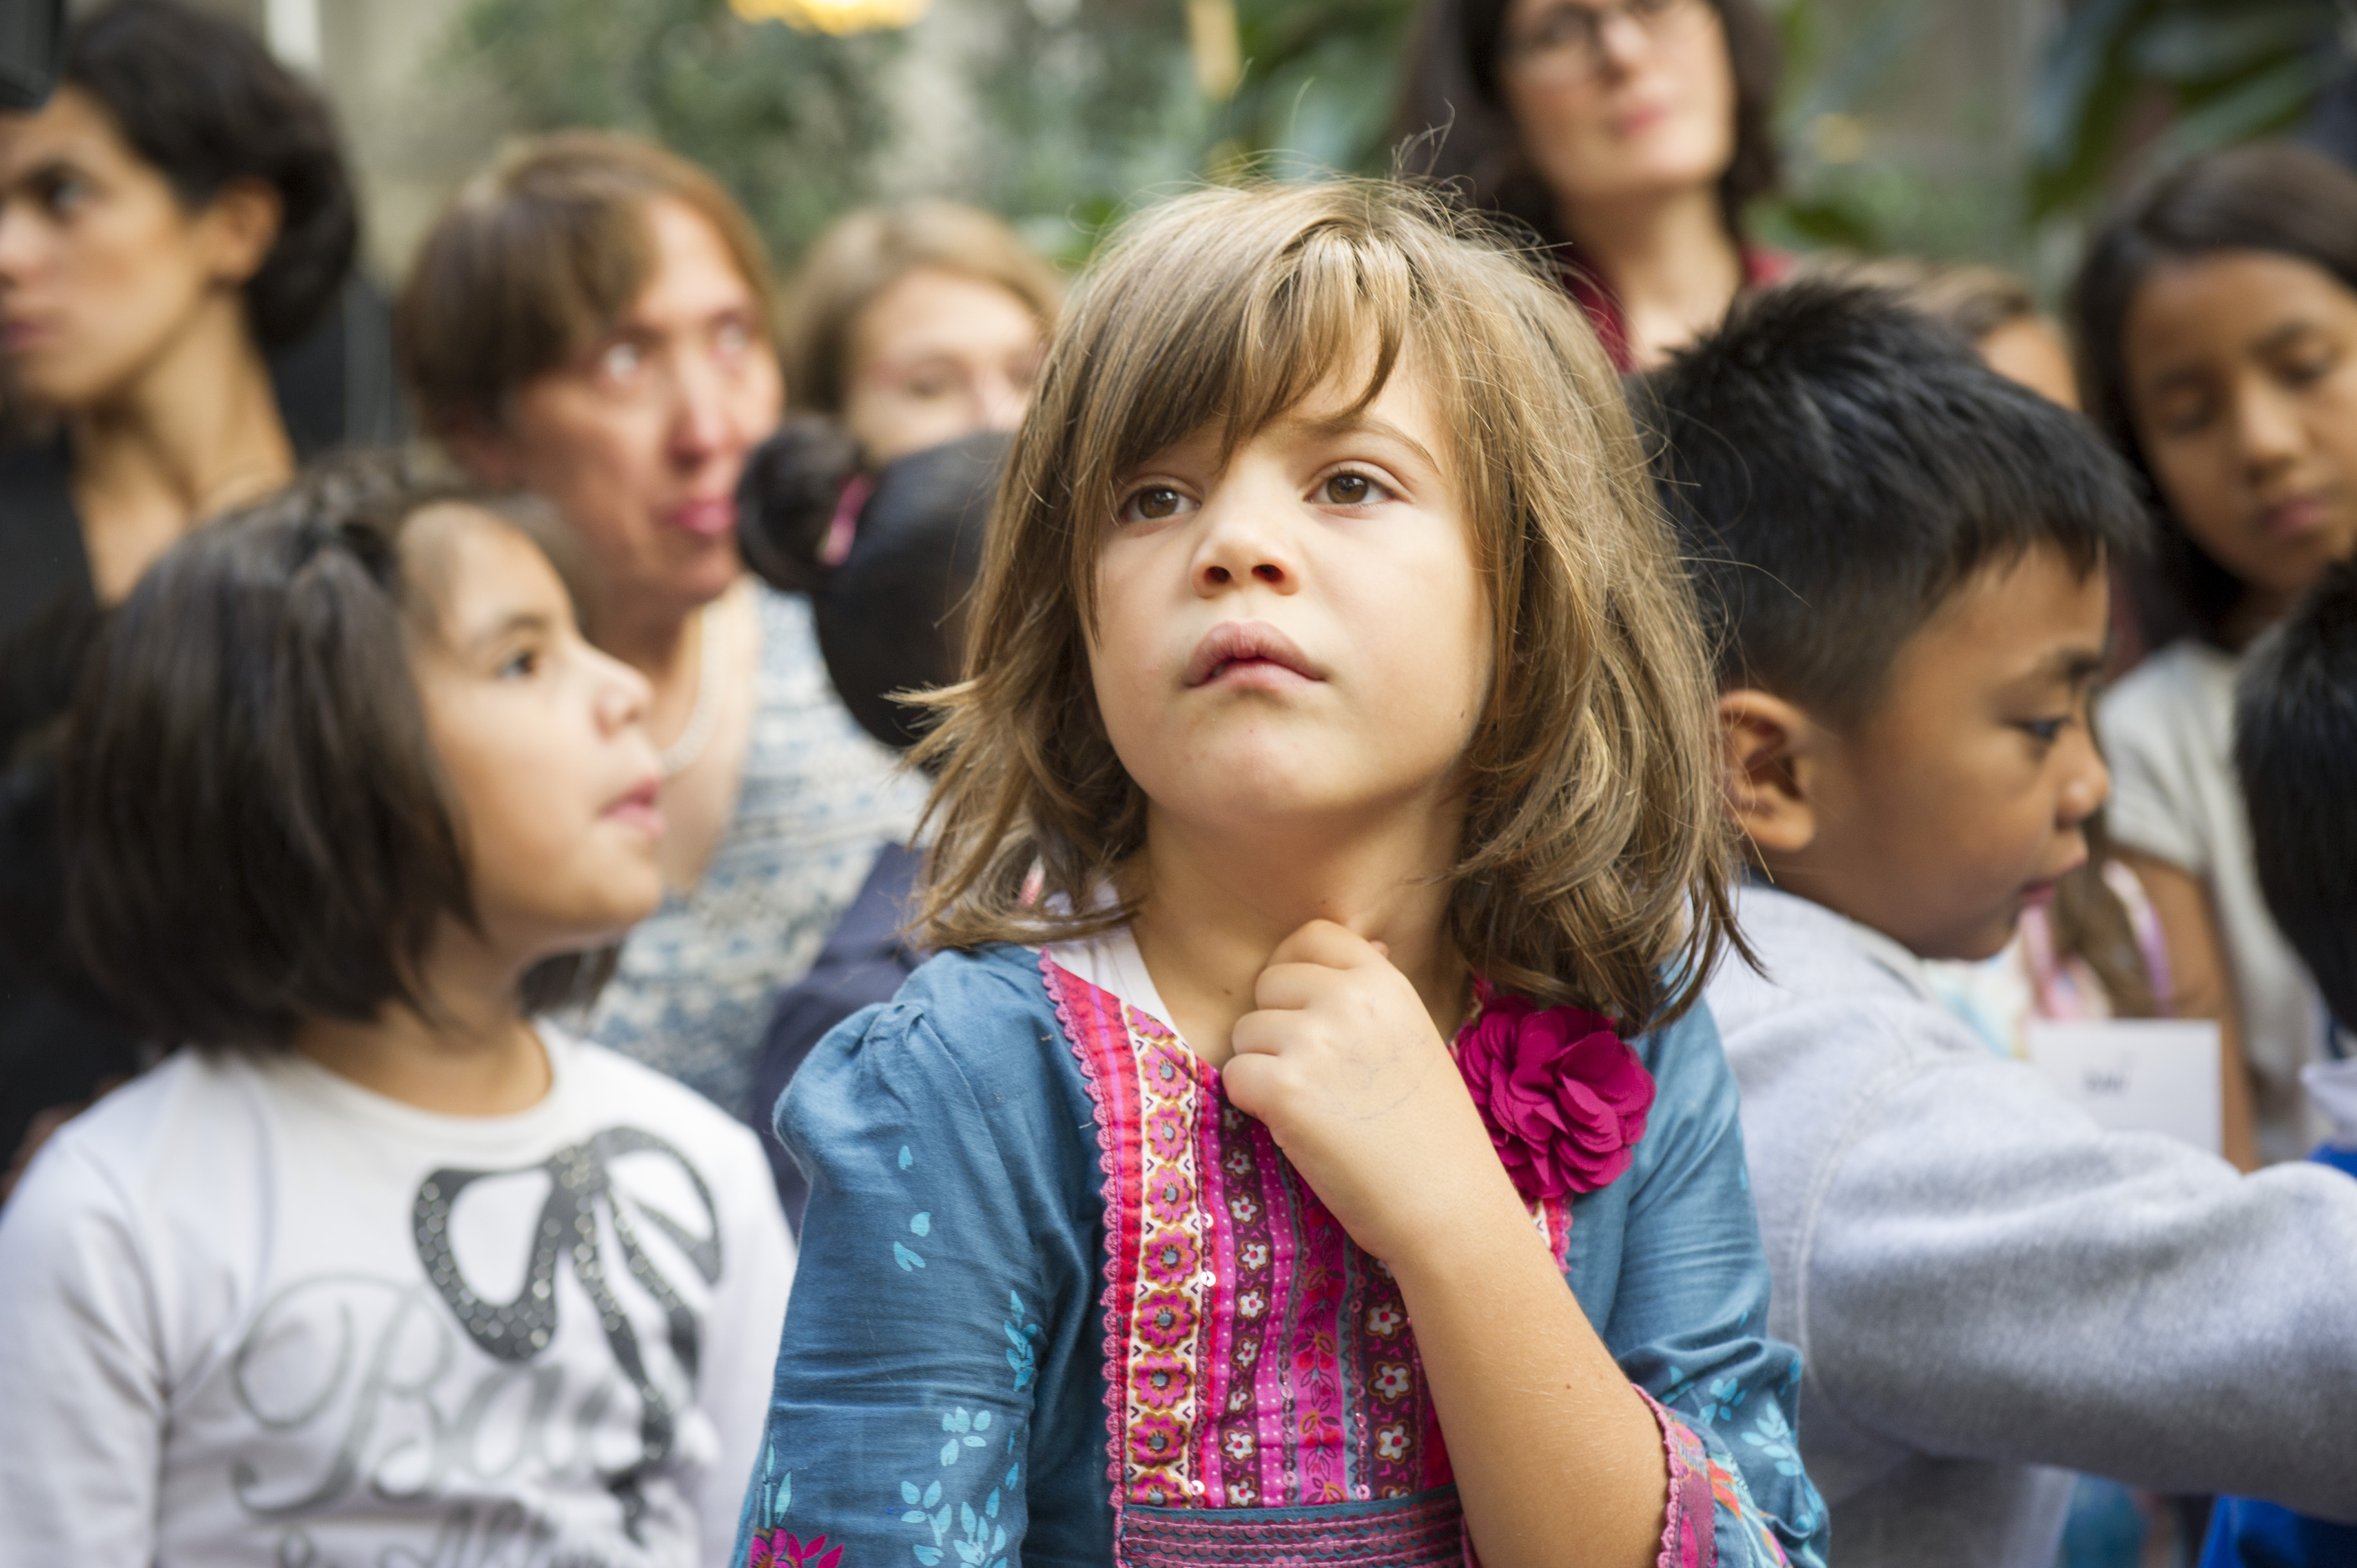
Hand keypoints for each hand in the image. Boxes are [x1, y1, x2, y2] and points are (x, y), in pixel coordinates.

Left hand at [1222, 920, 1522, 1264]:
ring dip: (1264, 1067)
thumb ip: (1378, 993)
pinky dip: (1252, 1104)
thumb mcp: (1418, 1036)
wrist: (1449, 1205)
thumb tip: (1368, 942)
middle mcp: (1347, 999)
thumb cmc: (1435, 1131)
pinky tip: (1294, 1127)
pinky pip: (1235, 1076)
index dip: (1295, 968)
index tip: (1303, 1008)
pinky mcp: (1284, 1089)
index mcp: (1384, 981)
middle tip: (1315, 1075)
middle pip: (1269, 983)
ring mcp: (1313, 1041)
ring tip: (1314, 1106)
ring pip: (1245, 1031)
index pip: (1312, 934)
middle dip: (1277, 1025)